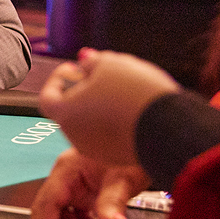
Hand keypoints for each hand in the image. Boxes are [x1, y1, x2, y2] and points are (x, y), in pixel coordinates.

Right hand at [30, 148, 150, 218]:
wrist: (140, 144)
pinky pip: (73, 213)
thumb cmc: (130, 152)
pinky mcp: (81, 192)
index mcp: (67, 170)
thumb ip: (113, 203)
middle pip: (49, 210)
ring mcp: (71, 185)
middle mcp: (64, 177)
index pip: (48, 202)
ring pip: (62, 215)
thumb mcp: (123, 179)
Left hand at [39, 48, 179, 164]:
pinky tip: (134, 108)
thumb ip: (92, 61)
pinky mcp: (118, 158)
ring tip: (123, 90)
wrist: (171, 127)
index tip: (75, 68)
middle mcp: (75, 136)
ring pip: (91, 124)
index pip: (48, 96)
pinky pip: (110, 136)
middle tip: (101, 76)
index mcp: (64, 113)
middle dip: (82, 91)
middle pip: (70, 110)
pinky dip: (115, 121)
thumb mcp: (110, 64)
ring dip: (100, 106)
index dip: (59, 79)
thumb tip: (85, 60)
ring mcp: (97, 150)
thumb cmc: (135, 93)